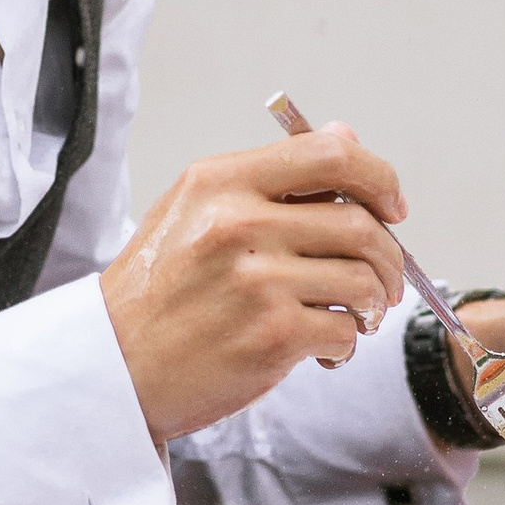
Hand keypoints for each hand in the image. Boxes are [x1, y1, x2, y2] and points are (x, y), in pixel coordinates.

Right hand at [103, 124, 408, 446]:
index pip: (330, 154)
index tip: (393, 206)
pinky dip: (346, 344)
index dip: (379, 177)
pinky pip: (345, 331)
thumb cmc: (158, 291)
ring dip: (373, 304)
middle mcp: (238, 223)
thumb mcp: (194, 211)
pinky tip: (323, 350)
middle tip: (386, 280)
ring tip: (354, 317)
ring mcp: (256, 281)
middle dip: (388, 256)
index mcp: (220, 182)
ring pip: (362, 281)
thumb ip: (271, 178)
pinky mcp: (271, 335)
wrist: (111, 368)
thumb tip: (347, 136)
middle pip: (360, 223)